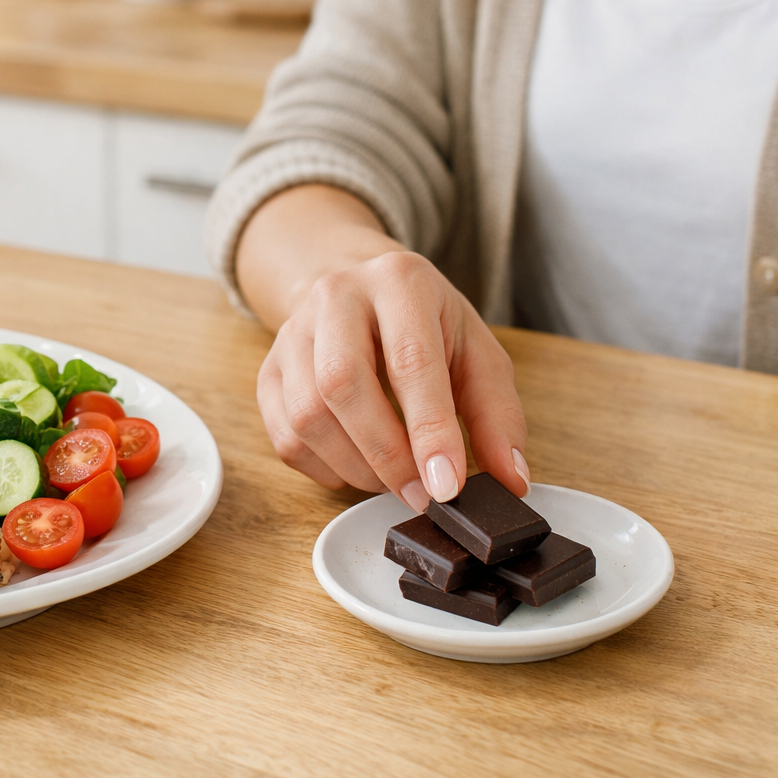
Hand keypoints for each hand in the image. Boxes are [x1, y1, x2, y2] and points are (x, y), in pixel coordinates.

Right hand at [237, 186, 528, 510]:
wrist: (356, 286)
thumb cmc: (424, 324)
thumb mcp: (476, 352)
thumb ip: (497, 414)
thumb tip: (510, 481)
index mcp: (399, 281)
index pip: (410, 359)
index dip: (429, 430)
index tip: (447, 486)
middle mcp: (335, 296)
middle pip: (341, 384)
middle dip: (385, 454)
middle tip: (421, 496)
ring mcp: (291, 332)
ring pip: (306, 414)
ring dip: (354, 466)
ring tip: (393, 480)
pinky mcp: (266, 369)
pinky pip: (283, 436)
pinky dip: (324, 468)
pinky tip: (357, 466)